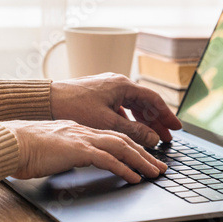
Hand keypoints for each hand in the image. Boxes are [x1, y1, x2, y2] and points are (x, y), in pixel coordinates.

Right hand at [2, 119, 167, 182]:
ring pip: (122, 148)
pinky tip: (134, 177)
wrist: (12, 142)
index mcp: (83, 130)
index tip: (146, 158)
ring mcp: (84, 138)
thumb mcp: (57, 149)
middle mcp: (88, 131)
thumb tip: (79, 159)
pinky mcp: (78, 149)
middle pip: (125, 141)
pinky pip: (108, 159)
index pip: (115, 137)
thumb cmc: (29, 148)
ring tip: (155, 173)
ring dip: (141, 161)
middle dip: (145, 154)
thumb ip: (72, 151)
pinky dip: (124, 168)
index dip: (134, 147)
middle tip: (160, 167)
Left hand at [50, 73, 181, 146]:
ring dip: (144, 120)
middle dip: (157, 121)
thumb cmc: (74, 107)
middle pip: (145, 102)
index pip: (153, 100)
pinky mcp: (99, 94)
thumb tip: (154, 139)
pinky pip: (122, 106)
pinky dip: (130, 118)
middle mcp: (118, 83)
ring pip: (133, 105)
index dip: (166, 115)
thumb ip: (134, 131)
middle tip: (167, 136)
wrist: (46, 100)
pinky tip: (131, 129)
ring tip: (152, 135)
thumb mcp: (108, 122)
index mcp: (123, 85)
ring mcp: (108, 87)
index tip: (176, 127)